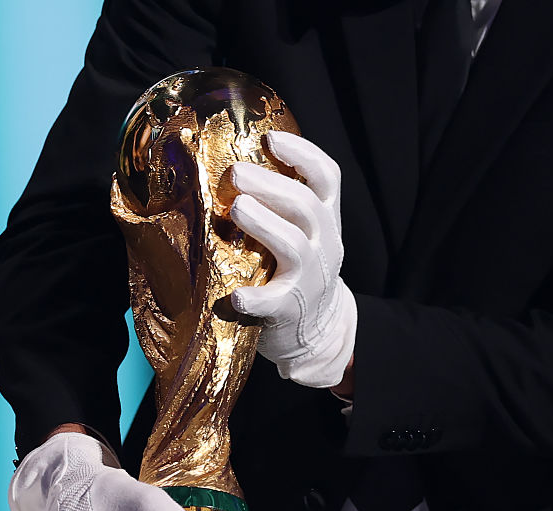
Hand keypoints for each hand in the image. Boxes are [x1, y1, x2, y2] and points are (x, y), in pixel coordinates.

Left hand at [229, 131, 356, 387]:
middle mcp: (324, 244)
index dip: (302, 154)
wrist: (316, 330)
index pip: (326, 178)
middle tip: (234, 173)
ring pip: (294, 245)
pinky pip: (275, 302)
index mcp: (324, 220)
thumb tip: (226, 165)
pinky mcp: (290, 310)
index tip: (270, 138)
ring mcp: (310, 278)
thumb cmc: (294, 270)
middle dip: (270, 184)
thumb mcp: (300, 232)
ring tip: (237, 209)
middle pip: (305, 206)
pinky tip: (236, 297)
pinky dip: (255, 299)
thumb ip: (278, 204)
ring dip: (264, 224)